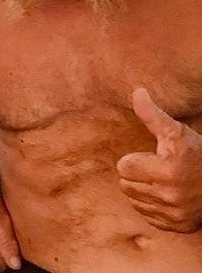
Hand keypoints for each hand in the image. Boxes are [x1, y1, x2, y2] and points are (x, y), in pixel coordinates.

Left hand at [116, 87, 201, 232]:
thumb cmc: (198, 154)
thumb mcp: (177, 133)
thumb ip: (153, 115)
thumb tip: (137, 92)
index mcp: (166, 171)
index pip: (123, 166)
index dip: (136, 159)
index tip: (152, 157)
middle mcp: (169, 195)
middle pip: (125, 185)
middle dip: (136, 175)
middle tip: (156, 169)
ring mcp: (173, 214)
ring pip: (134, 201)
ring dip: (143, 191)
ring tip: (162, 182)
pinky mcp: (176, 226)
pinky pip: (148, 216)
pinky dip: (154, 207)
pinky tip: (167, 197)